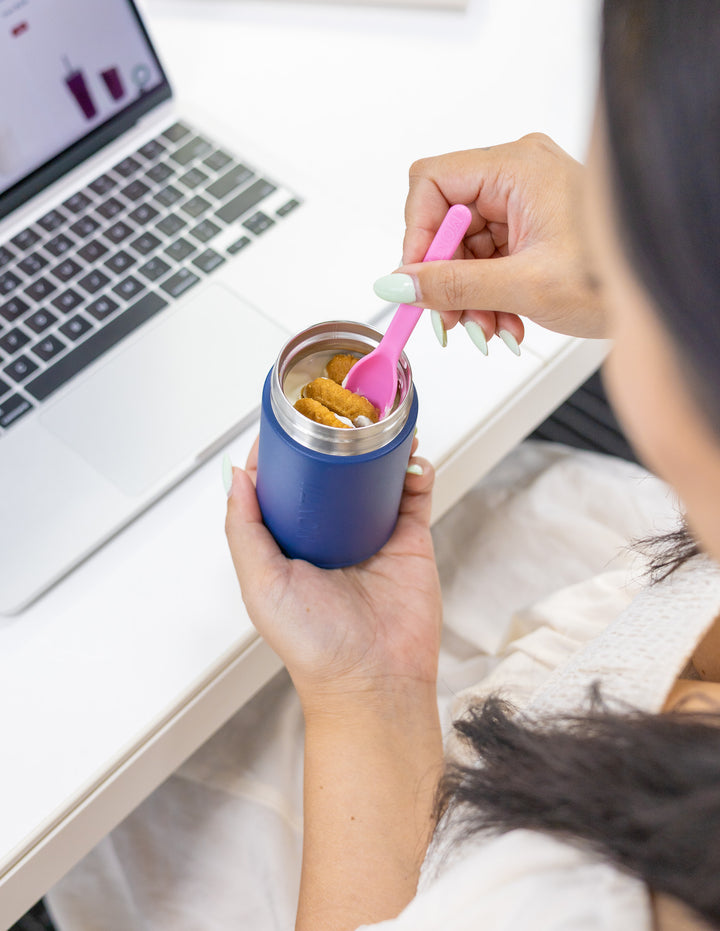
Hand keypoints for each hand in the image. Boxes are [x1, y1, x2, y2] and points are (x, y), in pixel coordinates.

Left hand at [224, 439, 441, 710]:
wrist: (373, 680)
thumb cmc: (314, 646)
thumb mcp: (260, 584)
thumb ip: (243, 529)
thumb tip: (237, 475)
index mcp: (292, 544)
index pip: (285, 485)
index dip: (284, 451)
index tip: (285, 420)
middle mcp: (332, 535)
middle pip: (332, 474)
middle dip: (336, 440)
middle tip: (338, 410)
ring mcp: (372, 535)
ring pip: (375, 477)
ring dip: (377, 447)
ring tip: (378, 421)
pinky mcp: (410, 541)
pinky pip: (414, 495)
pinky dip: (415, 470)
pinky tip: (409, 455)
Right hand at [375, 133, 604, 346]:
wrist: (657, 296)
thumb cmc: (611, 279)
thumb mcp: (523, 286)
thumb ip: (453, 285)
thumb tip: (399, 282)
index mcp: (517, 168)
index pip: (432, 182)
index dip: (418, 235)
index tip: (418, 281)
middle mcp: (518, 176)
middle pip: (447, 221)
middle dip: (447, 279)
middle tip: (452, 320)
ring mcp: (524, 202)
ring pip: (465, 248)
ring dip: (468, 296)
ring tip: (489, 330)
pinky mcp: (530, 228)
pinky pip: (487, 260)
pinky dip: (488, 295)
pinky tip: (504, 323)